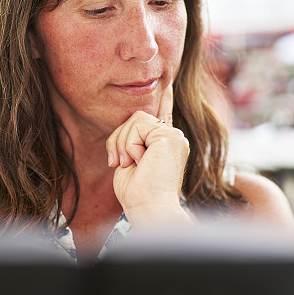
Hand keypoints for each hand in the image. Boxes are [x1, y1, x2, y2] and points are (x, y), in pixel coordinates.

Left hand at [105, 83, 190, 225]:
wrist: (150, 208)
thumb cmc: (138, 194)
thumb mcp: (129, 162)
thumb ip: (130, 141)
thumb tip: (126, 128)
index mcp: (166, 145)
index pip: (164, 115)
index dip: (166, 99)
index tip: (169, 86)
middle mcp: (173, 137)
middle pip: (135, 119)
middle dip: (118, 139)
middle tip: (121, 163)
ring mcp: (174, 136)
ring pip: (134, 120)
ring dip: (123, 143)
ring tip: (132, 164)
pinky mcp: (169, 135)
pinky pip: (137, 126)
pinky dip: (130, 145)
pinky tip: (140, 161)